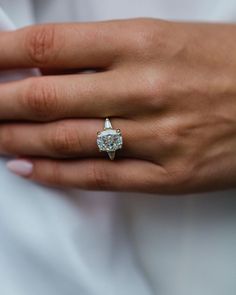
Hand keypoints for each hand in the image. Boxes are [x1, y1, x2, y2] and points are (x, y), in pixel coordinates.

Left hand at [1, 18, 235, 193]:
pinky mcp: (168, 174)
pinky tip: (28, 169)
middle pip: (47, 97)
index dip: (3, 53)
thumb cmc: (224, 63)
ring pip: (66, 140)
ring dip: (19, 139)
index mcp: (143, 42)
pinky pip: (99, 175)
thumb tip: (54, 67)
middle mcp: (143, 89)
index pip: (50, 45)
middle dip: (1, 103)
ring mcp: (155, 136)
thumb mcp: (164, 39)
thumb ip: (106, 54)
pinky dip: (57, 174)